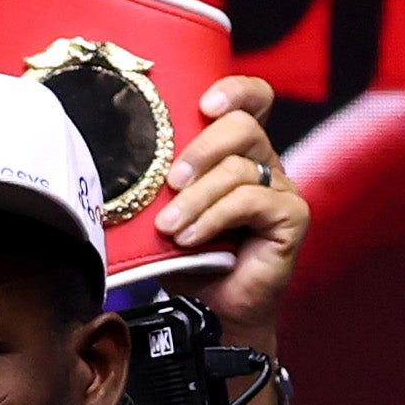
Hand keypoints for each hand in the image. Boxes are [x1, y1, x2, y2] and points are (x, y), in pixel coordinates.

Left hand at [150, 75, 310, 343]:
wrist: (208, 313)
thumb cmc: (186, 258)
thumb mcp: (164, 210)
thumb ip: (155, 181)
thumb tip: (112, 158)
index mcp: (238, 152)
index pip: (252, 100)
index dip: (235, 91)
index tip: (203, 105)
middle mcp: (265, 163)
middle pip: (243, 126)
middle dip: (201, 150)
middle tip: (171, 182)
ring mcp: (282, 189)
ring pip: (240, 168)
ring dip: (197, 197)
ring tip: (171, 226)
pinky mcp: (292, 216)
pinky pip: (252, 200)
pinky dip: (215, 218)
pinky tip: (192, 239)